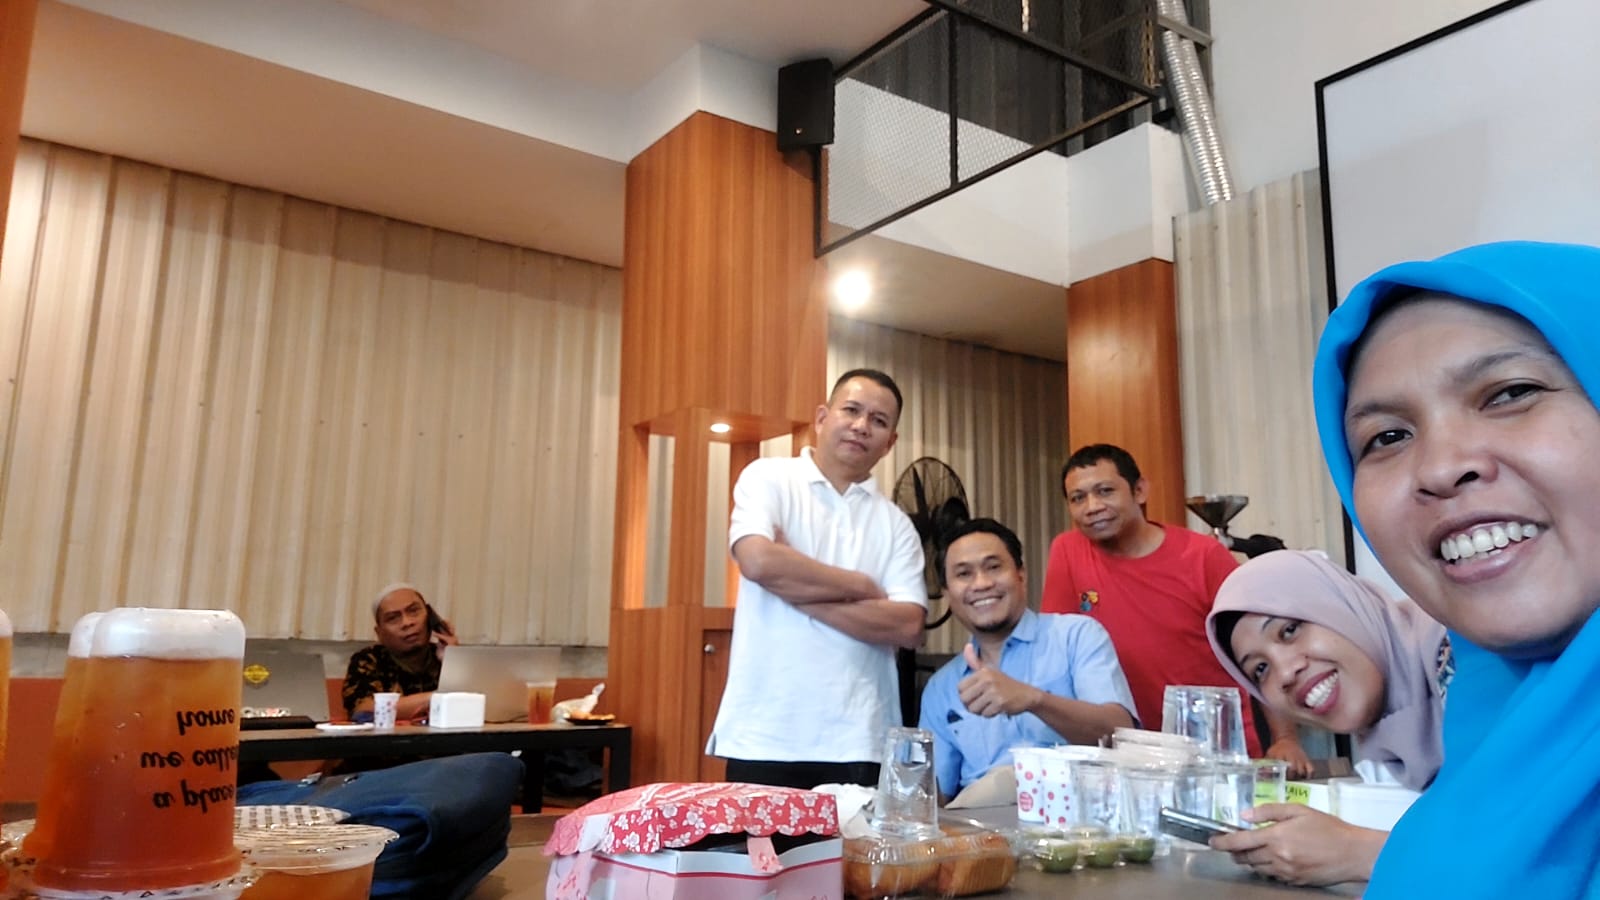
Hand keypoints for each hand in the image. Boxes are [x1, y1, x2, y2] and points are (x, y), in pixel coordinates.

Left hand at [957, 644, 1042, 716]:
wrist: (1027, 694)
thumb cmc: (1005, 684)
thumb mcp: (989, 670)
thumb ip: (975, 661)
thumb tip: (967, 646)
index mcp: (983, 672)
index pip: (960, 687)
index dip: (965, 694)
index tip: (974, 695)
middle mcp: (987, 680)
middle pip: (964, 699)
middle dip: (970, 705)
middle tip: (980, 703)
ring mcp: (994, 691)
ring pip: (973, 709)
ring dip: (980, 711)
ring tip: (989, 705)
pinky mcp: (1000, 703)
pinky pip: (985, 714)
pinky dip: (989, 715)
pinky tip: (996, 708)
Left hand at [1209, 804, 1383, 885]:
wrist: (1353, 852)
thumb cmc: (1328, 827)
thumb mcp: (1299, 810)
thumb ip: (1269, 812)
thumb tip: (1245, 815)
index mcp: (1276, 837)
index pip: (1240, 842)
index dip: (1222, 842)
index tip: (1212, 841)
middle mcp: (1277, 857)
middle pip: (1245, 858)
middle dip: (1236, 851)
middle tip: (1234, 843)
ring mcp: (1286, 871)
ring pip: (1257, 868)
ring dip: (1250, 860)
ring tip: (1253, 850)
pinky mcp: (1294, 880)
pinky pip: (1272, 875)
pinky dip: (1267, 867)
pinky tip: (1273, 858)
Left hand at [1264, 736, 1312, 777]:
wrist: (1287, 740)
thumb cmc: (1277, 750)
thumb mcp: (1270, 754)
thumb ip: (1267, 765)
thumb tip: (1263, 776)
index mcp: (1282, 756)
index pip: (1283, 767)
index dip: (1283, 775)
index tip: (1281, 780)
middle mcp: (1292, 758)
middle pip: (1294, 771)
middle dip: (1290, 778)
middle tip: (1287, 782)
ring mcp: (1301, 760)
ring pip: (1302, 772)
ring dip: (1298, 778)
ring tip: (1293, 781)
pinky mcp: (1307, 761)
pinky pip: (1311, 770)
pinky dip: (1309, 775)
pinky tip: (1304, 778)